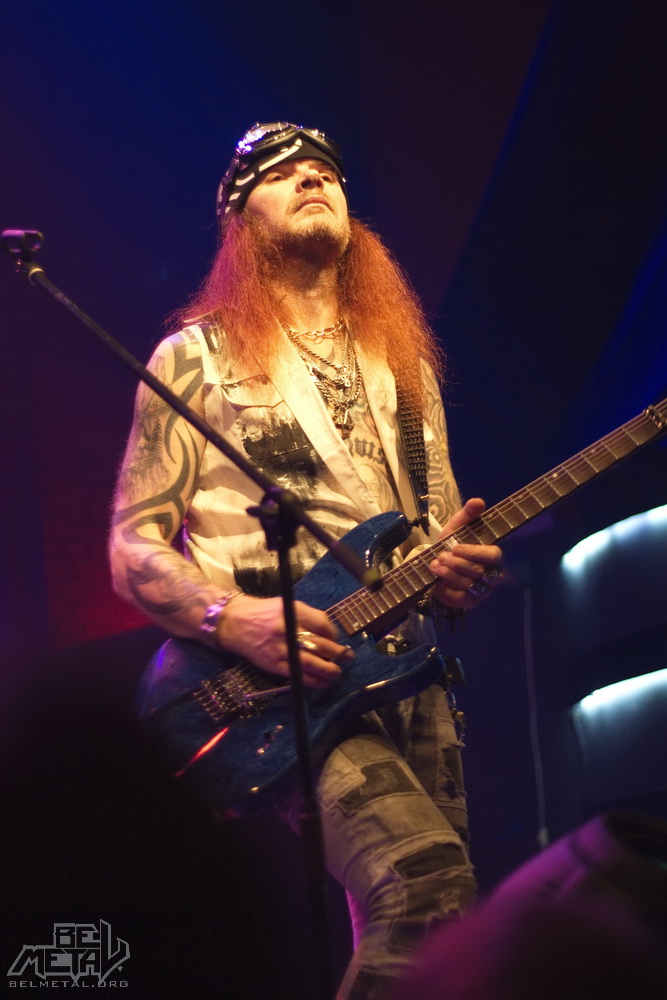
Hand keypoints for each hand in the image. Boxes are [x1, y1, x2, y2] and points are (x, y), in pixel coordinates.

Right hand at [217, 595, 353, 687]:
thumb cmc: (263, 612)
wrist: (234, 623)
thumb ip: (307, 616)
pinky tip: (322, 682)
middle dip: (338, 653)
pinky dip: (312, 680)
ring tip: (338, 673)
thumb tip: (329, 634)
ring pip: (310, 662)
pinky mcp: (273, 664)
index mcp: (292, 611)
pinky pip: (296, 675)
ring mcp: (280, 648)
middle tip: (348, 658)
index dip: (334, 634)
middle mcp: (287, 629)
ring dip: (328, 670)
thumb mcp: (286, 605)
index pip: (321, 623)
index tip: (337, 639)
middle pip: (319, 644)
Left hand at [429, 498, 502, 608]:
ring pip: (472, 584)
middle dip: (460, 563)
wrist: (435, 569)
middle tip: (443, 555)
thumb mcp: (456, 528)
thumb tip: (478, 501)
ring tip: (437, 563)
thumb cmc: (451, 547)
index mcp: (493, 555)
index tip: (456, 547)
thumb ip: (467, 515)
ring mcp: (484, 590)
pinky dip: (449, 583)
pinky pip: (464, 596)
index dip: (475, 552)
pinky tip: (437, 574)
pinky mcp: (471, 601)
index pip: (495, 555)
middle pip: (482, 571)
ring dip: (452, 572)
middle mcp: (492, 574)